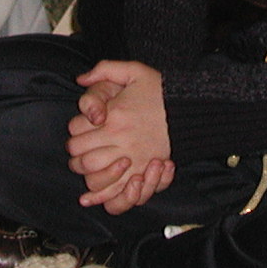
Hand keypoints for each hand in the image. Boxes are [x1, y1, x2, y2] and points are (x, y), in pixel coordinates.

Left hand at [67, 61, 173, 212]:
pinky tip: (88, 198)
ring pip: (93, 176)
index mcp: (114, 116)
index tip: (85, 125)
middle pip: (79, 154)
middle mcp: (120, 139)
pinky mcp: (142, 174)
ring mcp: (132, 160)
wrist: (191, 111)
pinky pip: (115, 194)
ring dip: (85, 172)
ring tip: (89, 164)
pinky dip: (100, 198)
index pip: (76, 128)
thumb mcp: (134, 71)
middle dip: (75, 151)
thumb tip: (80, 80)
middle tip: (81, 146)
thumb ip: (104, 69)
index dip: (76, 127)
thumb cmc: (161, 91)